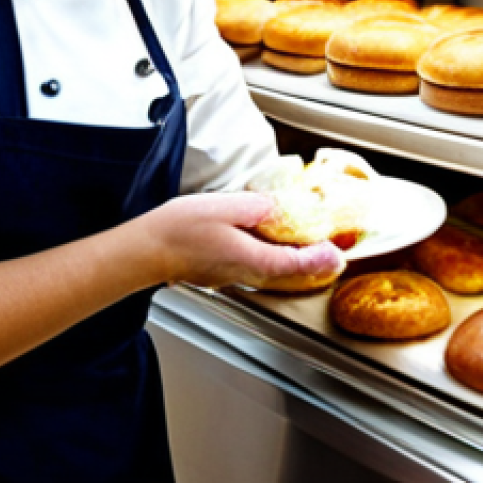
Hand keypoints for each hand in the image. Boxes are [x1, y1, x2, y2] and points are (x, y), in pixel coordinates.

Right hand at [141, 192, 344, 288]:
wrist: (145, 249)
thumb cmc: (180, 229)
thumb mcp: (226, 207)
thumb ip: (258, 207)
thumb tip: (278, 208)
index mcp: (252, 258)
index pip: (296, 264)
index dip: (320, 260)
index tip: (336, 255)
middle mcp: (244, 272)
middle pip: (286, 272)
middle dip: (310, 263)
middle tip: (329, 252)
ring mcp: (229, 275)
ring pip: (269, 271)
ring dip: (290, 261)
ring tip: (304, 247)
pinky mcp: (216, 271)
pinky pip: (251, 267)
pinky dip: (268, 258)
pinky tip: (264, 243)